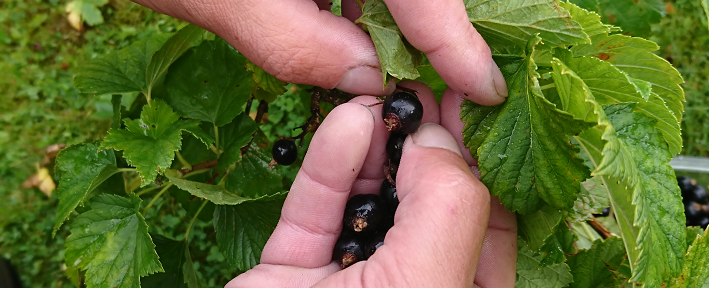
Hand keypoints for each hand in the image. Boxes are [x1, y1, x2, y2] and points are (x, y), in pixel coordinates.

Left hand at [129, 0, 506, 104]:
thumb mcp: (224, 0)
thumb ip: (298, 44)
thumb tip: (368, 79)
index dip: (456, 40)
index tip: (484, 88)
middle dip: (431, 32)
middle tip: (449, 88)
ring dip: (396, 23)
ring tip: (400, 73)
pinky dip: (362, 7)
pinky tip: (352, 39)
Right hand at [227, 82, 516, 286]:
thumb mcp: (424, 287)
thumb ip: (447, 209)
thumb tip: (440, 143)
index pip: (490, 226)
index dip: (485, 162)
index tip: (477, 105)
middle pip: (429, 206)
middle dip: (429, 147)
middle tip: (427, 90)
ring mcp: (349, 285)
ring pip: (370, 202)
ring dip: (377, 149)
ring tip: (383, 101)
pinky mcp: (291, 275)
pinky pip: (315, 213)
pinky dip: (329, 168)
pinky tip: (345, 125)